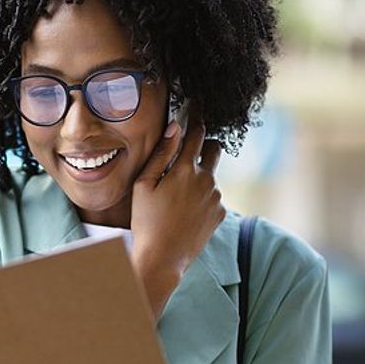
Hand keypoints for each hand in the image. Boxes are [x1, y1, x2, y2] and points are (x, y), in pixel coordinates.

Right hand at [130, 105, 225, 316]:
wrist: (162, 259)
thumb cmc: (146, 221)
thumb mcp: (144, 185)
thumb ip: (161, 154)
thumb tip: (175, 127)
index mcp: (186, 170)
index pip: (196, 133)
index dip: (197, 115)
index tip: (197, 104)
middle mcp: (207, 180)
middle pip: (214, 148)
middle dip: (205, 144)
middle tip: (188, 153)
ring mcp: (216, 197)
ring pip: (211, 176)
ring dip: (198, 178)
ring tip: (176, 199)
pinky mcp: (220, 213)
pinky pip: (212, 197)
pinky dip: (201, 198)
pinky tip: (184, 213)